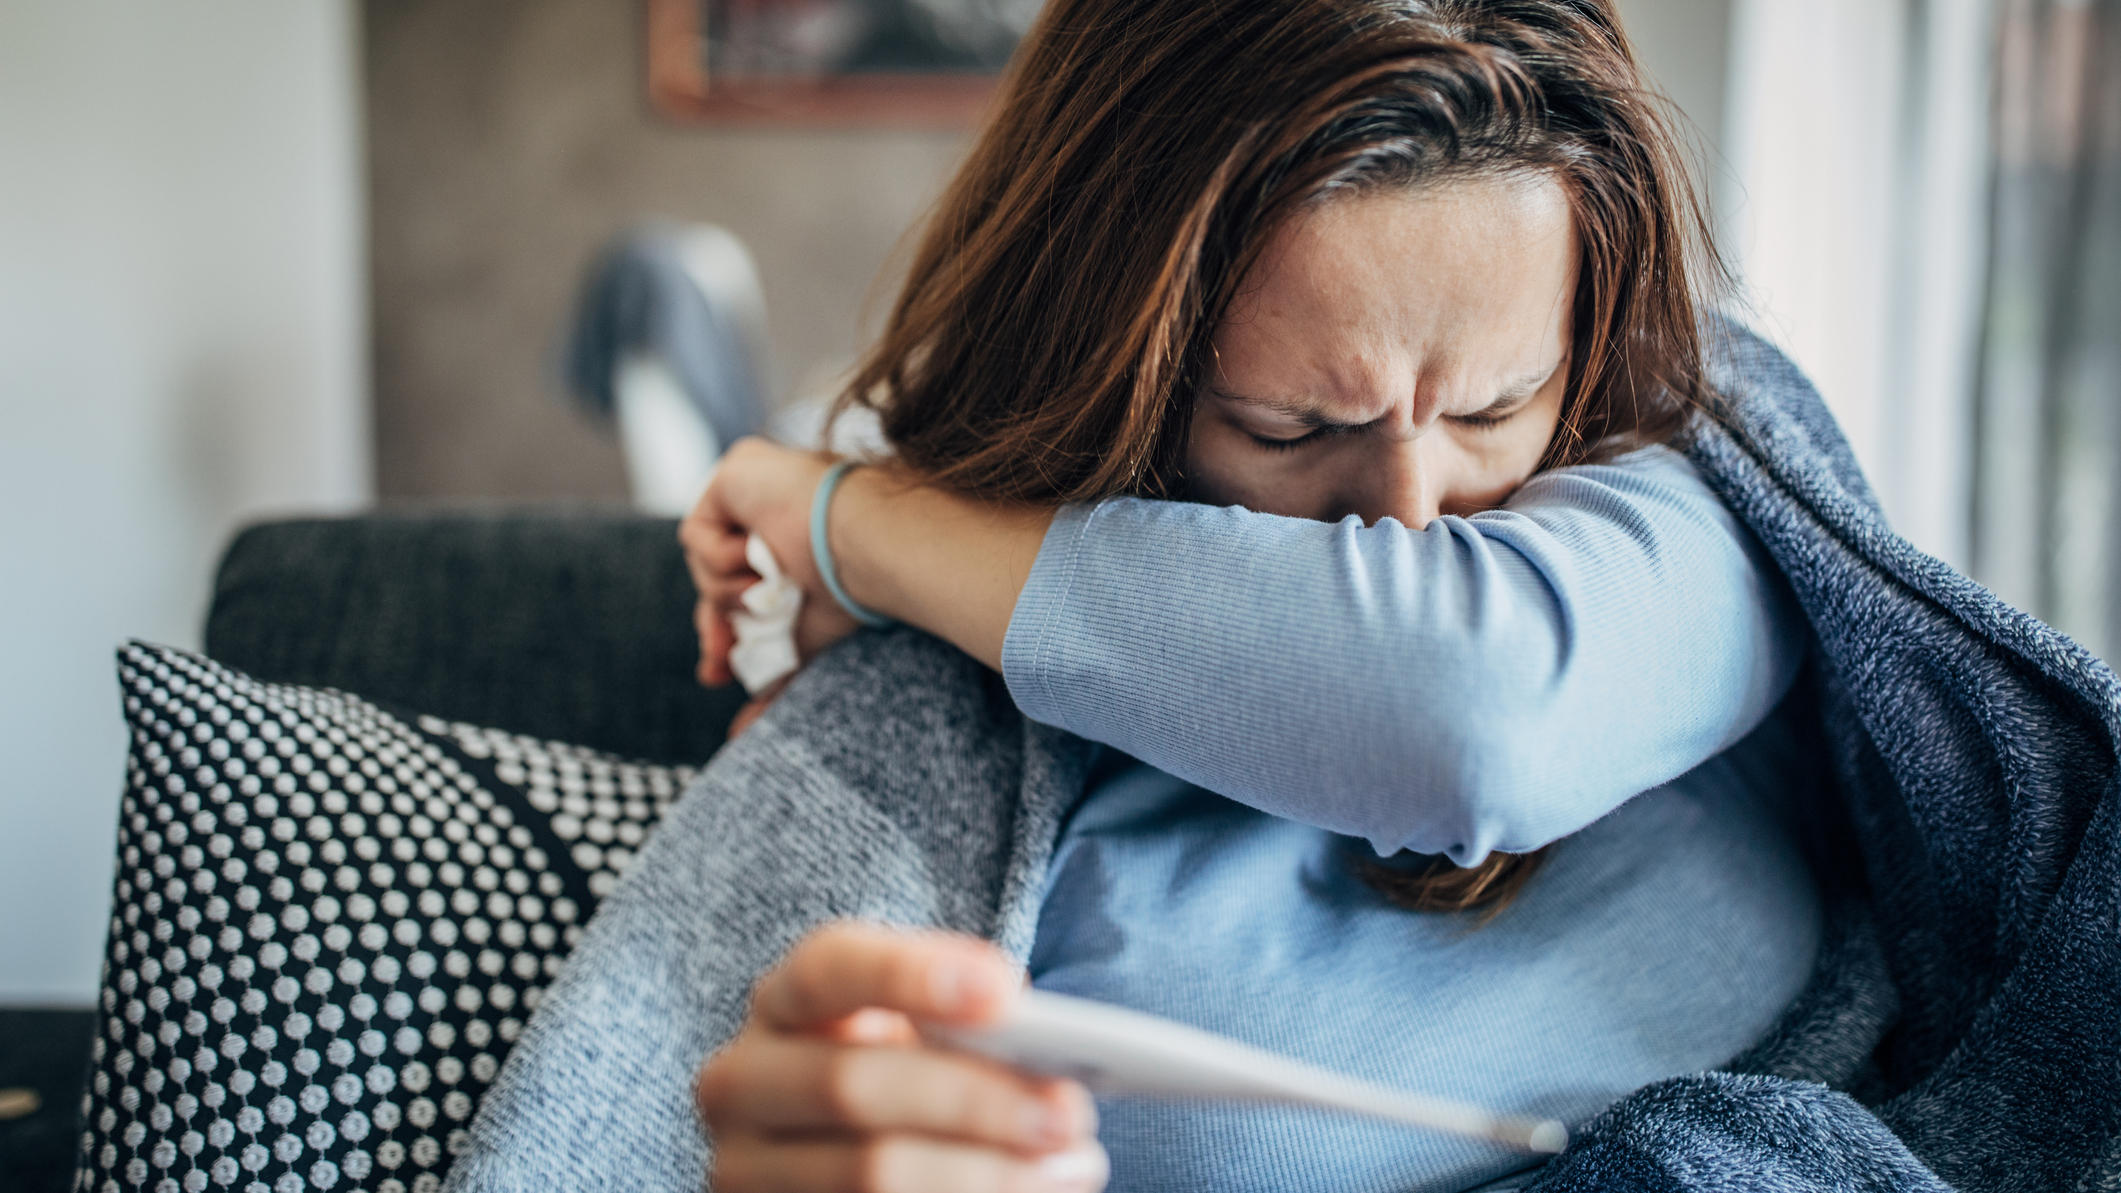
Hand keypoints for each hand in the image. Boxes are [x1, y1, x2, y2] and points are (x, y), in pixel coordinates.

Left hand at [679, 438, 862, 688]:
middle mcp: (770, 509)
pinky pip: (697, 535)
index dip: (723, 630)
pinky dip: (724, 561)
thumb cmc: (851, 592)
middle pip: (712, 576)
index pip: (738, 588)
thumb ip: (772, 676)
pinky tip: (761, 558)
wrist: (864, 547)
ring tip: (770, 588)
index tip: (718, 672)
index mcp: (791, 542)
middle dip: (713, 624)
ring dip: (730, 591)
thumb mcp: (803, 643)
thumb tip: (738, 736)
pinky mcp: (734, 472)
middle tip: (718, 664)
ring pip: (702, 562)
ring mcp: (751, 487)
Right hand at [697, 922, 1107, 1192]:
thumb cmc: (907, 1077)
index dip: (911, 976)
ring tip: (1074, 1166)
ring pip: (870, 1175)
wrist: (839, 1156)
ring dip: (988, 1175)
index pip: (827, 969)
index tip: (1008, 996)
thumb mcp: (921, 1035)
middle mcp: (741, 1081)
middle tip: (1070, 1111)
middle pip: (852, 1085)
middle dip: (975, 1100)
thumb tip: (1038, 1043)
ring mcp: (744, 1169)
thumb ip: (961, 1023)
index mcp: (783, 1003)